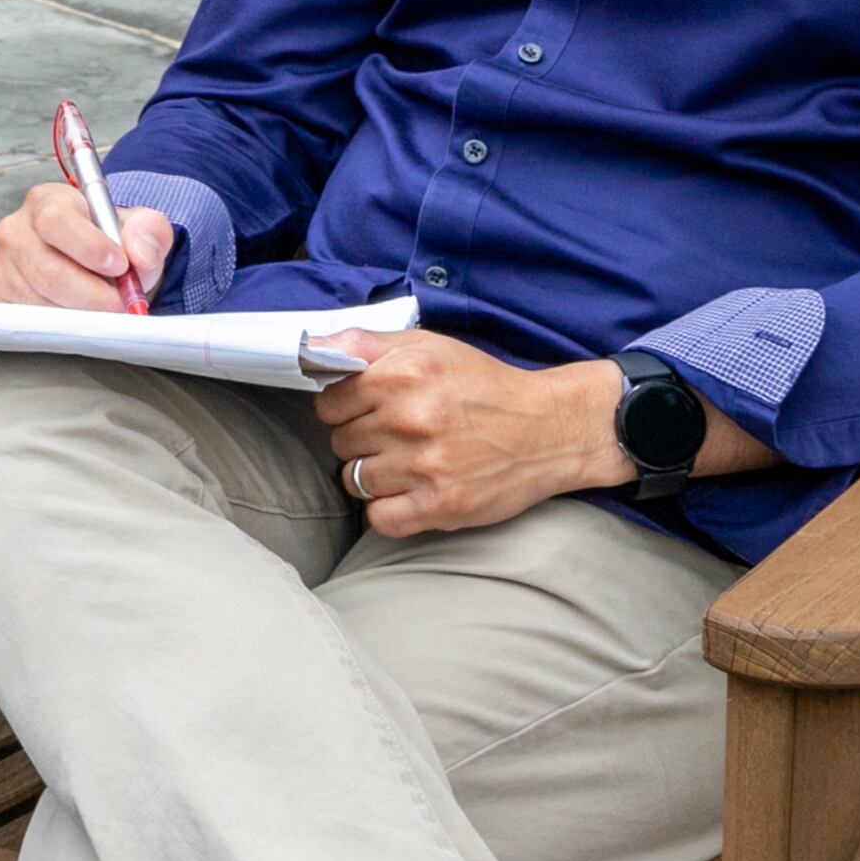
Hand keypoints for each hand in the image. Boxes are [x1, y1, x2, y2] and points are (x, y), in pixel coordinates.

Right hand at [0, 182, 173, 311]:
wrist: (93, 267)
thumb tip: (139, 254)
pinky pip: (29, 322)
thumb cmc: (111, 244)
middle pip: (48, 271)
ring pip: (41, 302)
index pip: (56, 220)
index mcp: (47, 201)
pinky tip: (78, 314)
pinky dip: (61, 327)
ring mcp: (1, 266)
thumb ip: (149, 231)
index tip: (119, 266)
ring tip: (101, 306)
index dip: (89, 247)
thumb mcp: (139, 228)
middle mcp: (16, 231)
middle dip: (92, 295)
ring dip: (80, 313)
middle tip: (119, 302)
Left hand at [313, 332, 624, 534]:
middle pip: (339, 441)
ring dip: (374, 474)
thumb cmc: (484, 385)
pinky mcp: (439, 507)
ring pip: (353, 480)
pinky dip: (388, 509)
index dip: (345, 406)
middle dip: (362, 438)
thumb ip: (364, 343)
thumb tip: (308, 347)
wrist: (551, 429)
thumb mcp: (428, 345)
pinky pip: (378, 517)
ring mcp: (423, 467)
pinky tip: (410, 492)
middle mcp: (408, 419)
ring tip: (409, 461)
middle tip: (399, 433)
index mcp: (401, 375)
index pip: (327, 402)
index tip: (368, 408)